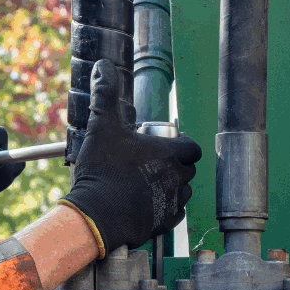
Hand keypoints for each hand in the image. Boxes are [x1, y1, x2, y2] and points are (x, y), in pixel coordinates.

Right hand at [62, 60, 201, 254]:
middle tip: (153, 165)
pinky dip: (166, 210)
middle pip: (188, 169)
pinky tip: (149, 206)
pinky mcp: (163, 223)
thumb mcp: (101, 128)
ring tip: (150, 185)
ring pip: (183, 192)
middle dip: (176, 166)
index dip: (182, 145)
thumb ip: (105, 96)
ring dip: (172, 187)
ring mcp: (171, 201)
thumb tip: (103, 66)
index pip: (192, 147)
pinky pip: (174, 215)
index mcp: (168, 153)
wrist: (97, 214)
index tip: (167, 146)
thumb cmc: (102, 170)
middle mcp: (176, 177)